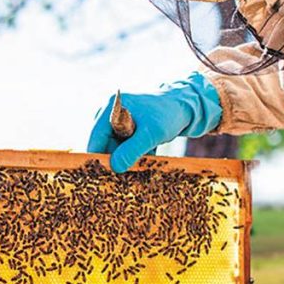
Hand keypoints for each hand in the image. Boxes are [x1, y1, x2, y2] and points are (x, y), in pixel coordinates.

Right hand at [87, 72, 222, 171]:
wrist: (187, 106)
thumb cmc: (168, 115)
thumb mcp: (151, 134)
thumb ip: (131, 150)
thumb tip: (114, 167)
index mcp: (111, 109)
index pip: (96, 138)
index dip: (97, 158)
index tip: (102, 176)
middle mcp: (111, 114)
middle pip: (104, 144)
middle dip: (114, 160)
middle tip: (122, 177)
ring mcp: (118, 121)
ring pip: (115, 147)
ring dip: (126, 159)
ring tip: (138, 167)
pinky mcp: (128, 129)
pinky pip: (124, 146)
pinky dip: (133, 155)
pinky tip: (146, 158)